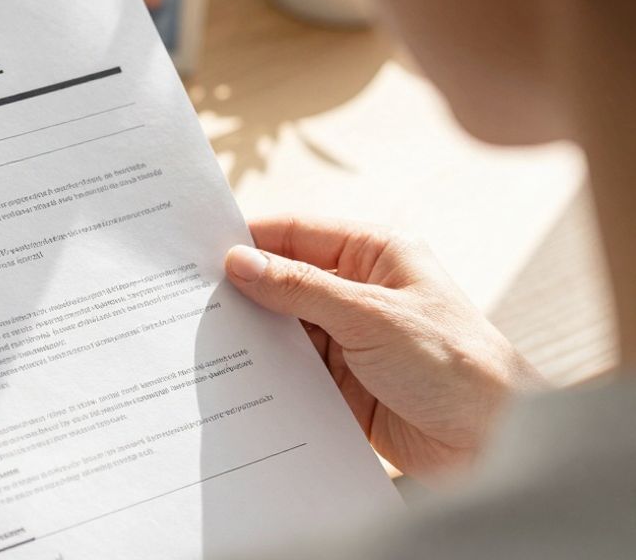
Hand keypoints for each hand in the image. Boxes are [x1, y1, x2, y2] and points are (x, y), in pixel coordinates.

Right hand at [225, 216, 545, 478]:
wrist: (492, 443)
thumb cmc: (453, 363)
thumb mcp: (370, 316)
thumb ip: (301, 288)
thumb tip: (240, 262)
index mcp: (374, 254)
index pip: (296, 234)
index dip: (249, 239)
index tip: (197, 250)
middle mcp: (357, 290)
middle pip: (282, 280)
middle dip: (241, 291)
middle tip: (184, 297)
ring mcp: (347, 337)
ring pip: (281, 327)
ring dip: (249, 335)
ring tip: (197, 338)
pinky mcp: (339, 381)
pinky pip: (289, 368)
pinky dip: (262, 371)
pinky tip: (229, 376)